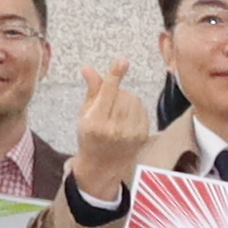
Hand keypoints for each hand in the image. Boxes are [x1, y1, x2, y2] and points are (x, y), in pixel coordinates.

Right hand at [70, 56, 148, 196]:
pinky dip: (135, 107)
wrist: (103, 165)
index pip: (107, 93)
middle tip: (108, 105)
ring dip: (126, 99)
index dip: (115, 76)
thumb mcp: (85, 114)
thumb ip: (92, 91)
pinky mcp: (142, 135)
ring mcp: (130, 133)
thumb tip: (88, 68)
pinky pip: (142, 108)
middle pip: (122, 94)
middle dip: (116, 93)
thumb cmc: (90, 136)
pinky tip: (126, 118)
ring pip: (134, 99)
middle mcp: (113, 129)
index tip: (122, 61)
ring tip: (116, 112)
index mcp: (95, 123)